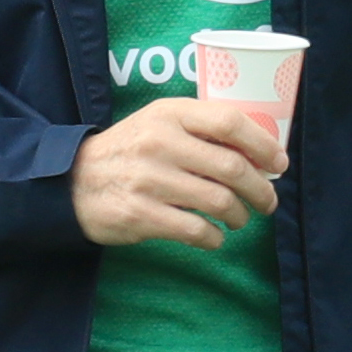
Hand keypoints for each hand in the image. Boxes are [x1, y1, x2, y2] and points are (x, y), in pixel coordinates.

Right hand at [70, 98, 282, 248]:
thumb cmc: (130, 152)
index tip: (278, 163)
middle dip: (260, 189)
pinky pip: (196, 230)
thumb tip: (258, 151)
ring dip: (240, 215)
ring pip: (220, 201)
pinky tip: (214, 236)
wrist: (73, 182)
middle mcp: (160, 142)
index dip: (263, 144)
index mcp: (169, 114)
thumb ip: (200, 130)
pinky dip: (214, 238)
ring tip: (239, 219)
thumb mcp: (159, 124)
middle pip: (232, 167)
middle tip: (267, 201)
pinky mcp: (141, 214)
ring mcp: (150, 180)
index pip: (229, 121)